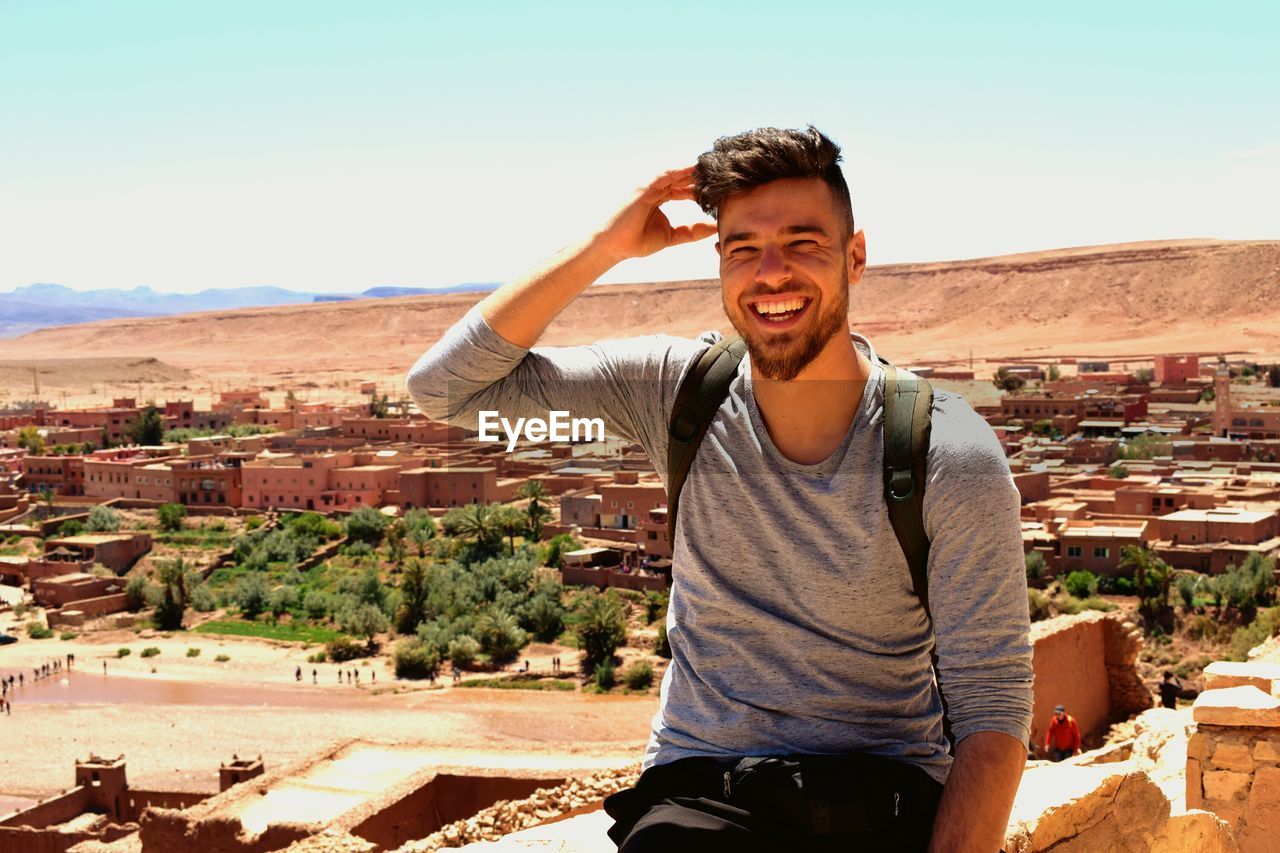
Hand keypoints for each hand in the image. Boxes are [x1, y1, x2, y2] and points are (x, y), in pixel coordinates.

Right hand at [594, 166, 716, 262]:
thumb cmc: (637, 241)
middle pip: (684, 178)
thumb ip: (692, 231)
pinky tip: (695, 169)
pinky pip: (665, 174)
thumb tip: (715, 228)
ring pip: (677, 173)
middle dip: (702, 177)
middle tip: (724, 175)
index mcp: (662, 196)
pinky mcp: (644, 186)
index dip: (703, 187)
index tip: (722, 189)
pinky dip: (680, 170)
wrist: (614, 245)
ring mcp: (650, 185)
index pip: (686, 188)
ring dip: (695, 170)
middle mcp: (656, 187)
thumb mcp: (672, 235)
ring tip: (714, 168)